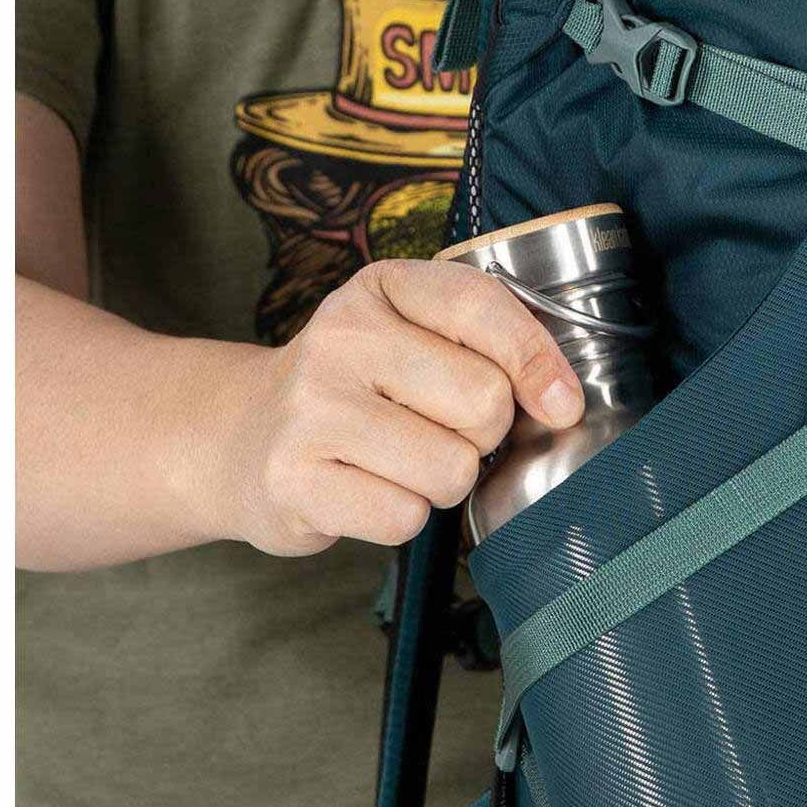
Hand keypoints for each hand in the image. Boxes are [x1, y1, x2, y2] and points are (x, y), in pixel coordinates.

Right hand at [206, 260, 583, 556]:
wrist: (243, 437)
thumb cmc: (358, 390)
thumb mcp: (415, 338)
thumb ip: (491, 347)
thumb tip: (563, 402)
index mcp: (380, 289)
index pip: (480, 307)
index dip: (538, 360)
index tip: (561, 402)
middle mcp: (339, 339)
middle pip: (483, 402)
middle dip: (484, 434)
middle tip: (440, 430)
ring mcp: (310, 411)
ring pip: (450, 469)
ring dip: (443, 481)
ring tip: (400, 462)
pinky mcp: (293, 481)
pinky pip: (404, 518)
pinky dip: (402, 517)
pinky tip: (368, 490)